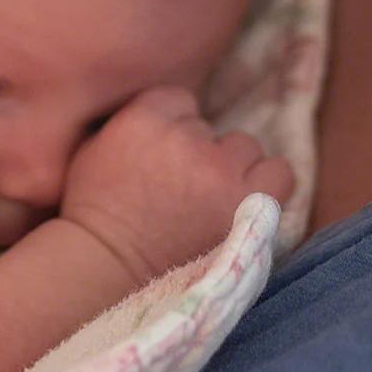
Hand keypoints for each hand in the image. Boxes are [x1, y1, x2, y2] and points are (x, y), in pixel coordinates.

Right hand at [60, 86, 295, 284]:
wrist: (107, 271)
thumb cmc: (92, 215)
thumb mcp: (91, 150)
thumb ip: (126, 120)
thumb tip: (154, 110)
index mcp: (143, 120)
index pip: (179, 100)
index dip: (171, 127)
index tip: (161, 154)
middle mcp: (186, 140)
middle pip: (210, 129)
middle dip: (198, 152)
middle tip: (181, 186)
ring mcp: (221, 173)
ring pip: (247, 148)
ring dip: (233, 168)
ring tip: (212, 197)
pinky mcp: (249, 205)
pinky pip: (280, 173)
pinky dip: (267, 185)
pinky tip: (245, 201)